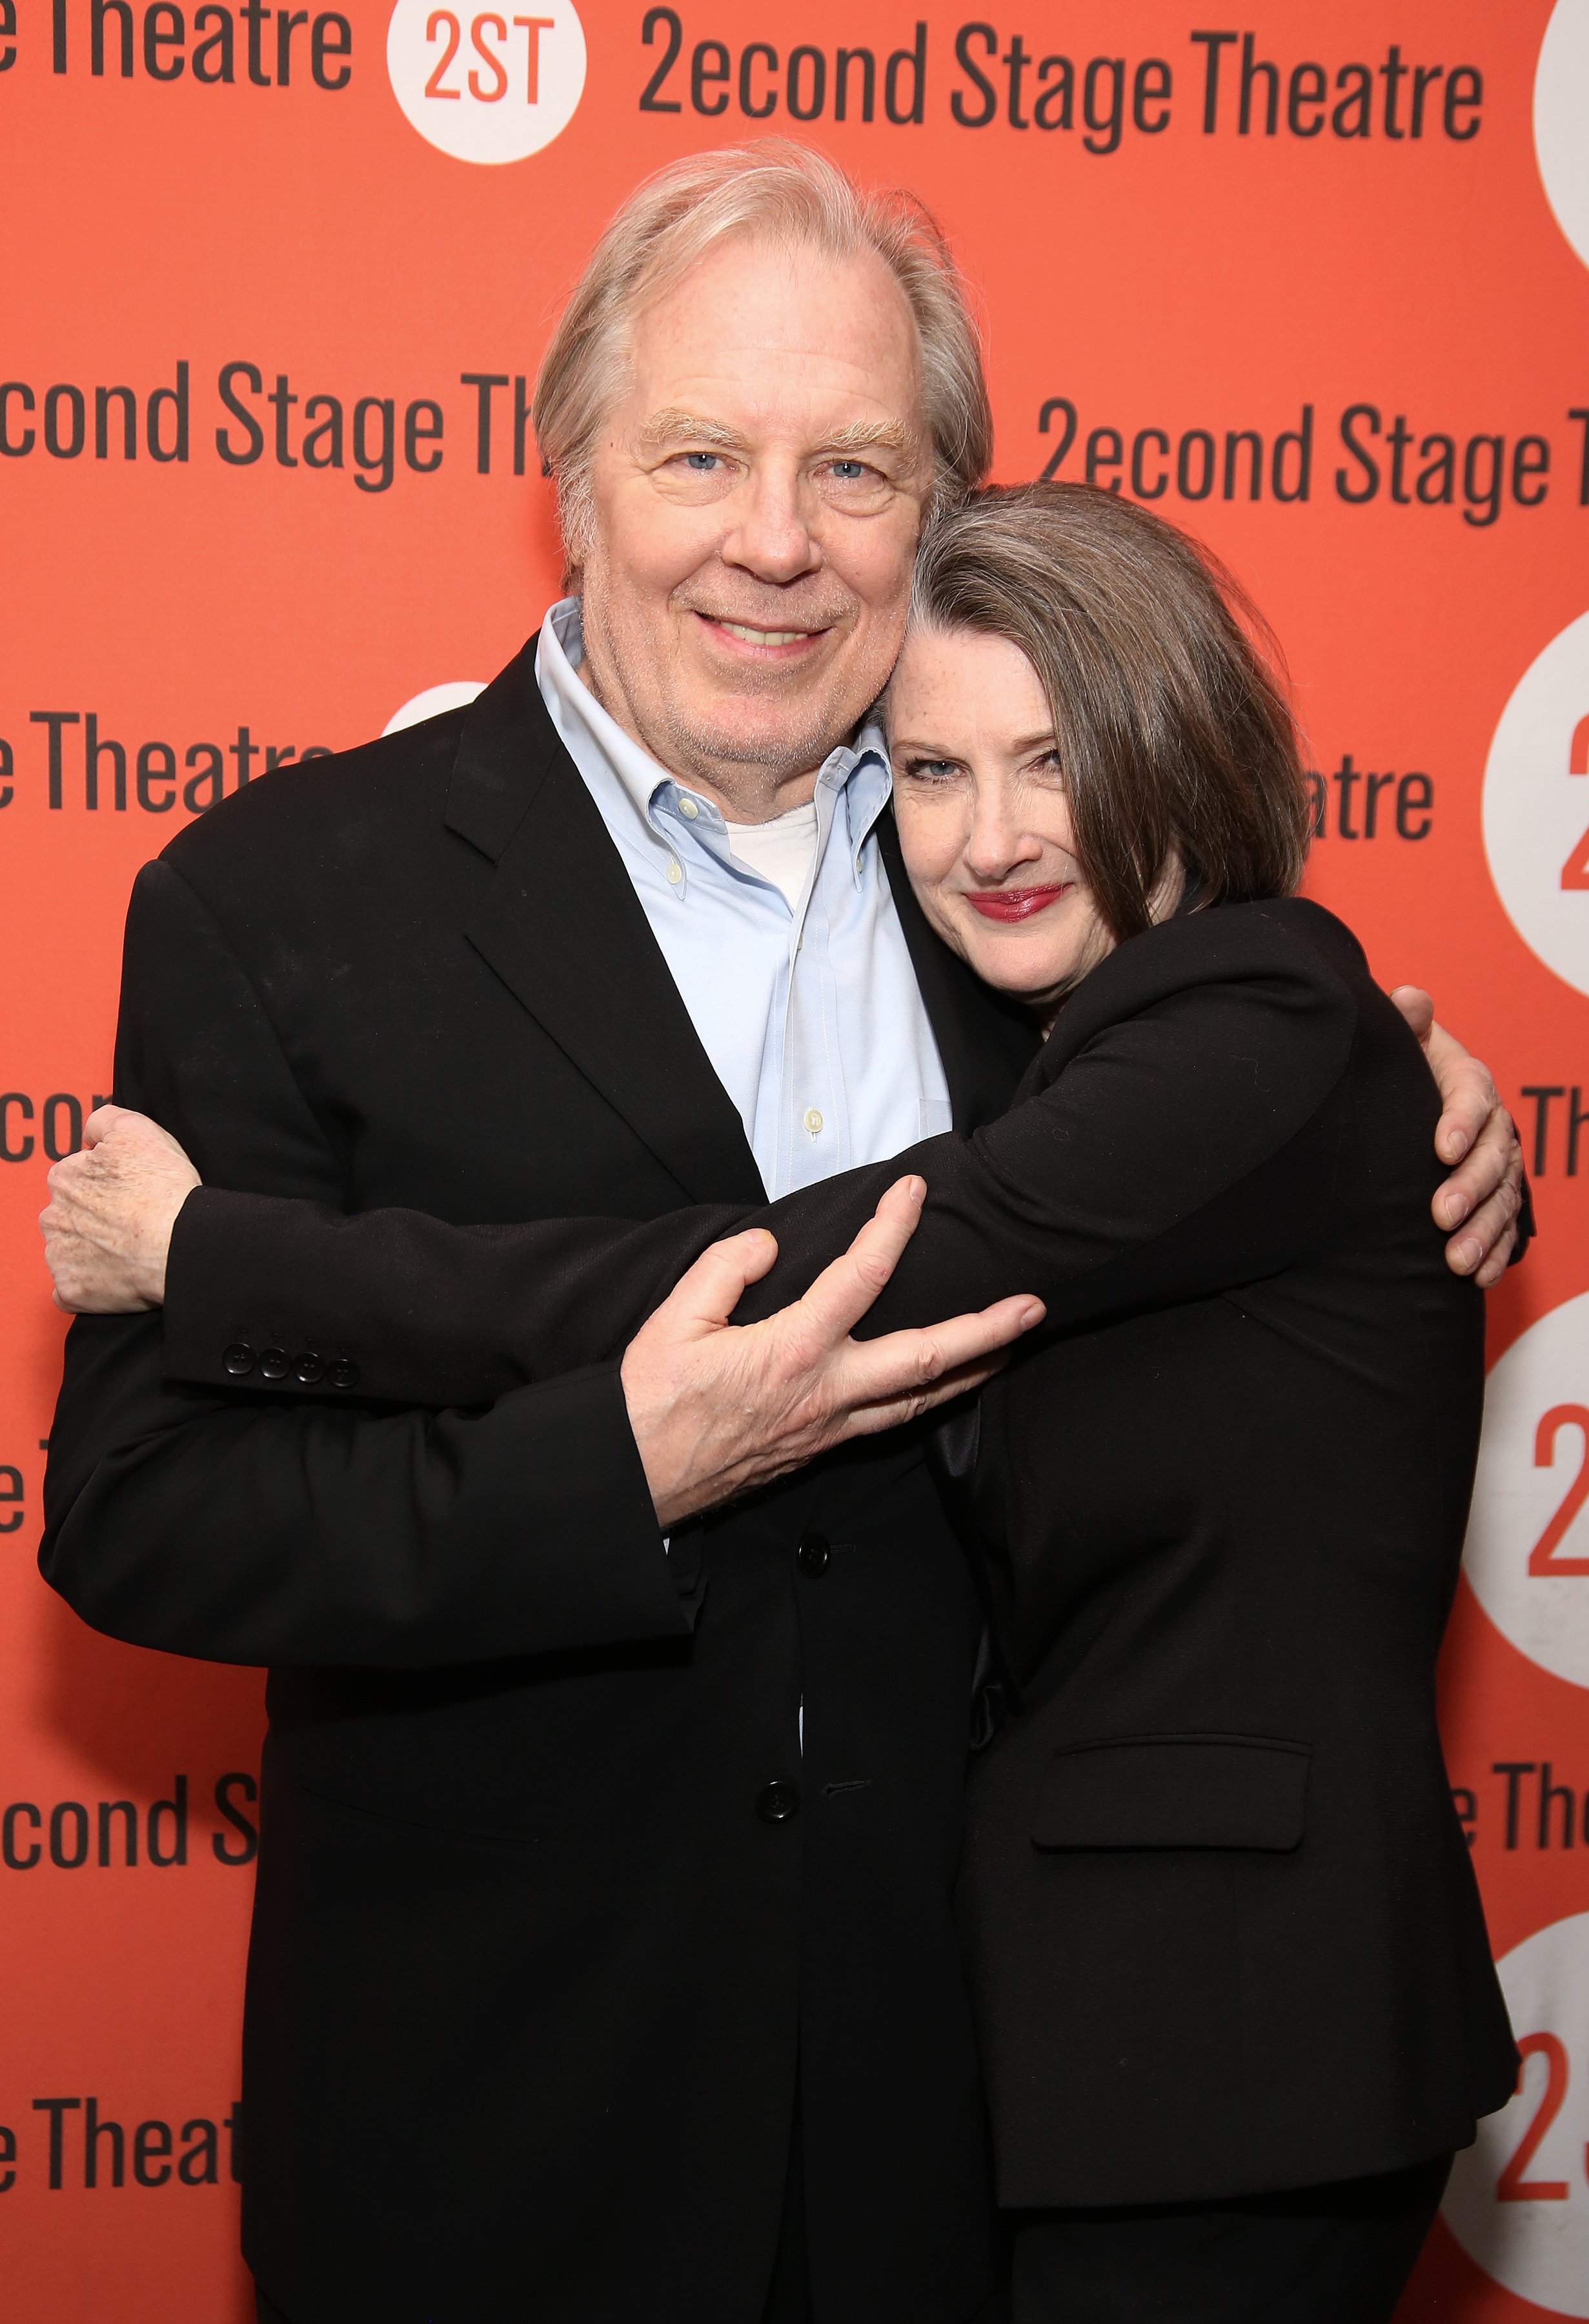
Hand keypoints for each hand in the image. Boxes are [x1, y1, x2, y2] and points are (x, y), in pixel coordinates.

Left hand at [40, 1105, 199, 1311]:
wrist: (179, 1244)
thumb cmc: (163, 1189)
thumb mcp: (139, 1130)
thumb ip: (104, 1120)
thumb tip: (89, 1135)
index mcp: (63, 1178)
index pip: (76, 1177)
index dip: (106, 1183)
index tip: (129, 1192)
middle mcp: (53, 1216)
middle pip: (70, 1215)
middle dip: (94, 1218)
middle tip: (132, 1222)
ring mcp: (59, 1256)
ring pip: (69, 1251)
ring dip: (90, 1252)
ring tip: (128, 1251)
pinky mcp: (71, 1290)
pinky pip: (70, 1289)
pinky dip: (88, 1286)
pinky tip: (115, 1278)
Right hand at [619, 1175, 1043, 1528]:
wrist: (634, 1481)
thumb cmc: (649, 1401)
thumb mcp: (675, 1318)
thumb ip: (726, 1268)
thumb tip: (770, 1243)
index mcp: (792, 1350)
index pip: (862, 1277)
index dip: (893, 1228)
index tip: (915, 1191)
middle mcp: (826, 1393)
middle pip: (927, 1357)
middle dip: (987, 1330)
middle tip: (1033, 1306)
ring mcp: (829, 1428)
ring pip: (920, 1399)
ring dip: (972, 1371)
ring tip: (1011, 1347)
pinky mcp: (819, 1449)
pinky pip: (890, 1421)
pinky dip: (927, 1398)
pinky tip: (940, 1386)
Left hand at [1389, 988, 1524, 1287]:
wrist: (1415, 1099)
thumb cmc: (1406, 1070)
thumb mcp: (1405, 1045)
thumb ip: (1407, 1025)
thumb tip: (1409, 998)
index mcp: (1469, 1082)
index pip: (1471, 1097)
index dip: (1460, 1121)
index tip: (1441, 1149)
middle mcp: (1492, 1125)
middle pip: (1492, 1156)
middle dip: (1471, 1188)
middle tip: (1442, 1215)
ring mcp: (1498, 1164)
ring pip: (1502, 1198)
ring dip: (1483, 1231)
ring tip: (1456, 1260)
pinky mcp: (1495, 1198)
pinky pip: (1504, 1227)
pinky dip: (1493, 1253)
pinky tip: (1476, 1277)